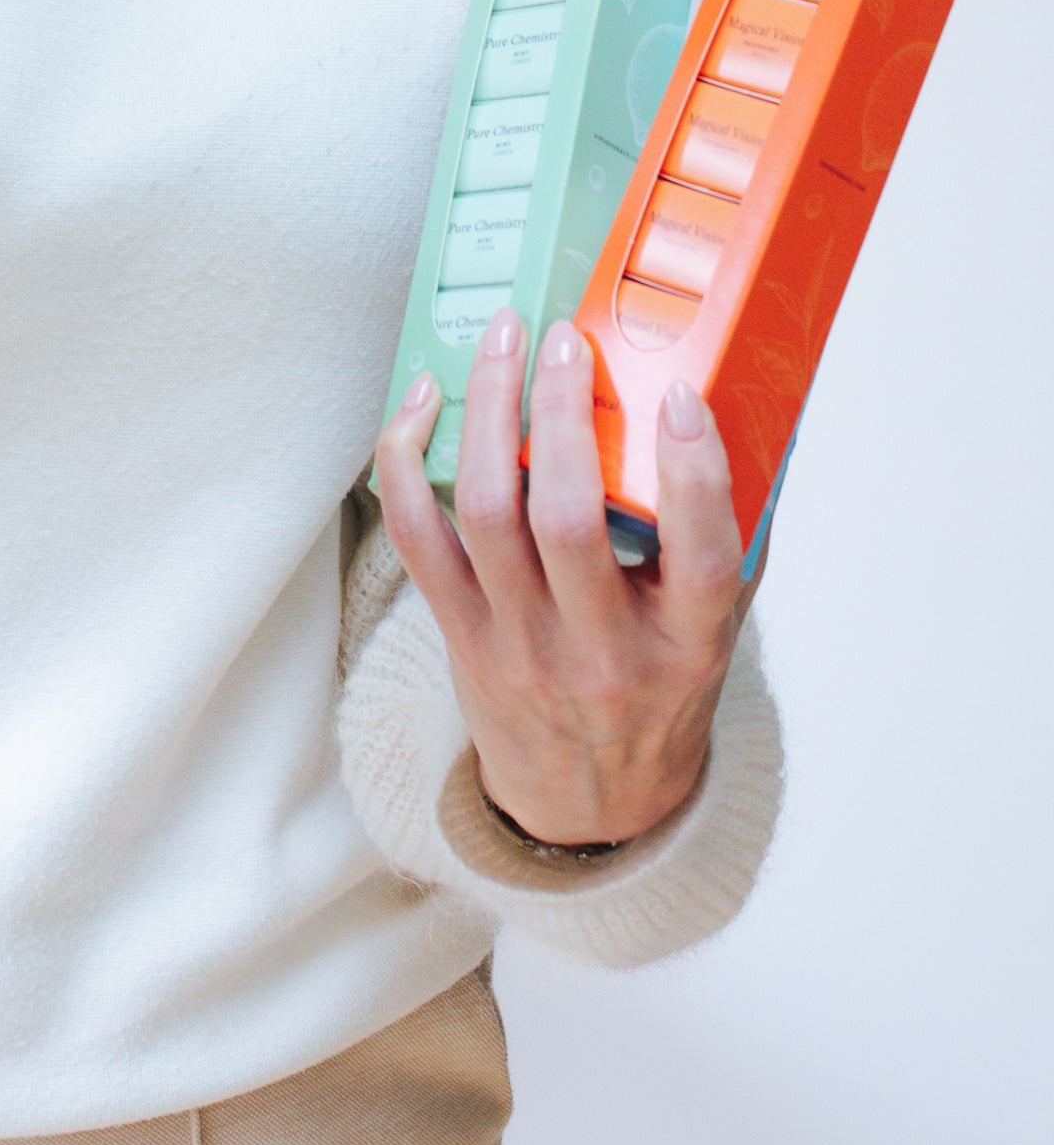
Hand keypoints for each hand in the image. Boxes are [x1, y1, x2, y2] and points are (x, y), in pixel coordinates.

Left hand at [373, 309, 750, 846]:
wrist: (591, 805)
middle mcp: (603, 652)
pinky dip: (408, 459)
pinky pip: (416, 537)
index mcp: (687, 646)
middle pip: (567, 519)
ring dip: (487, 412)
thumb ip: (726, 534)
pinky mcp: (460, 637)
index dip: (692, 471)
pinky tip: (426, 401)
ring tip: (500, 342)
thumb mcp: (717, 630)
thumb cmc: (659, 689)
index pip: (702, 558)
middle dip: (560, 412)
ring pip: (487, 512)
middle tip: (565, 339)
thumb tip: (737, 411)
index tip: (678, 395)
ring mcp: (521, 648)